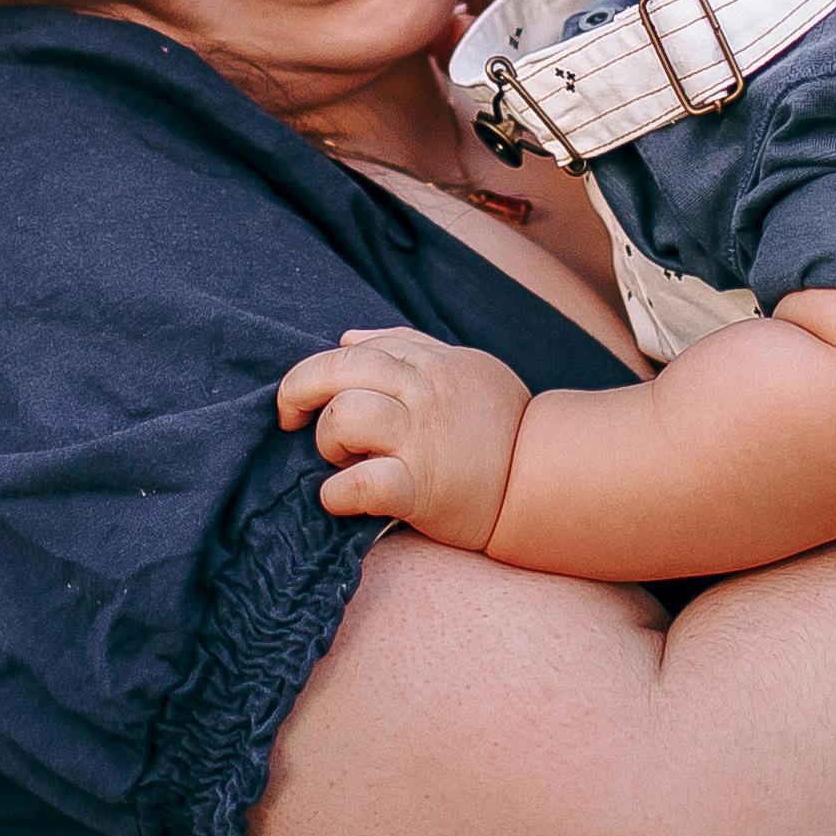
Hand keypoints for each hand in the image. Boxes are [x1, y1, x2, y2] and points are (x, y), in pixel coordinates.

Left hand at [280, 326, 533, 548]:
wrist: (545, 480)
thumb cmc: (501, 424)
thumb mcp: (463, 367)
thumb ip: (406, 346)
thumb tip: (346, 337)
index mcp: (428, 364)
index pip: (354, 351)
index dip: (316, 371)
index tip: (304, 397)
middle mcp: (422, 395)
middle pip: (337, 372)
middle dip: (298, 391)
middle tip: (291, 419)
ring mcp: (421, 442)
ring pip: (344, 418)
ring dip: (327, 440)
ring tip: (338, 458)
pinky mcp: (421, 490)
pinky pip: (361, 484)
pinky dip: (337, 493)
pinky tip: (339, 497)